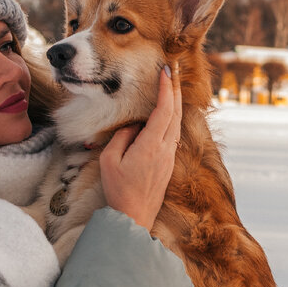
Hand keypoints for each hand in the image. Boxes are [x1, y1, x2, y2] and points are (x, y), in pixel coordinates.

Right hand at [100, 64, 181, 231]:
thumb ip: (123, 137)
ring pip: (177, 122)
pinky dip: (173, 116)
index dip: (166, 88)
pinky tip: (169, 111)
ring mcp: (170, 157)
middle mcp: (166, 149)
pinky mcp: (169, 163)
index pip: (164, 110)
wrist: (134, 218)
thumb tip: (134, 125)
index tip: (166, 69)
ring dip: (176, 101)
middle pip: (176, 112)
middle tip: (174, 68)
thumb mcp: (110, 160)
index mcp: (151, 146)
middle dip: (175, 88)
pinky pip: (174, 133)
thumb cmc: (118, 191)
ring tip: (172, 84)